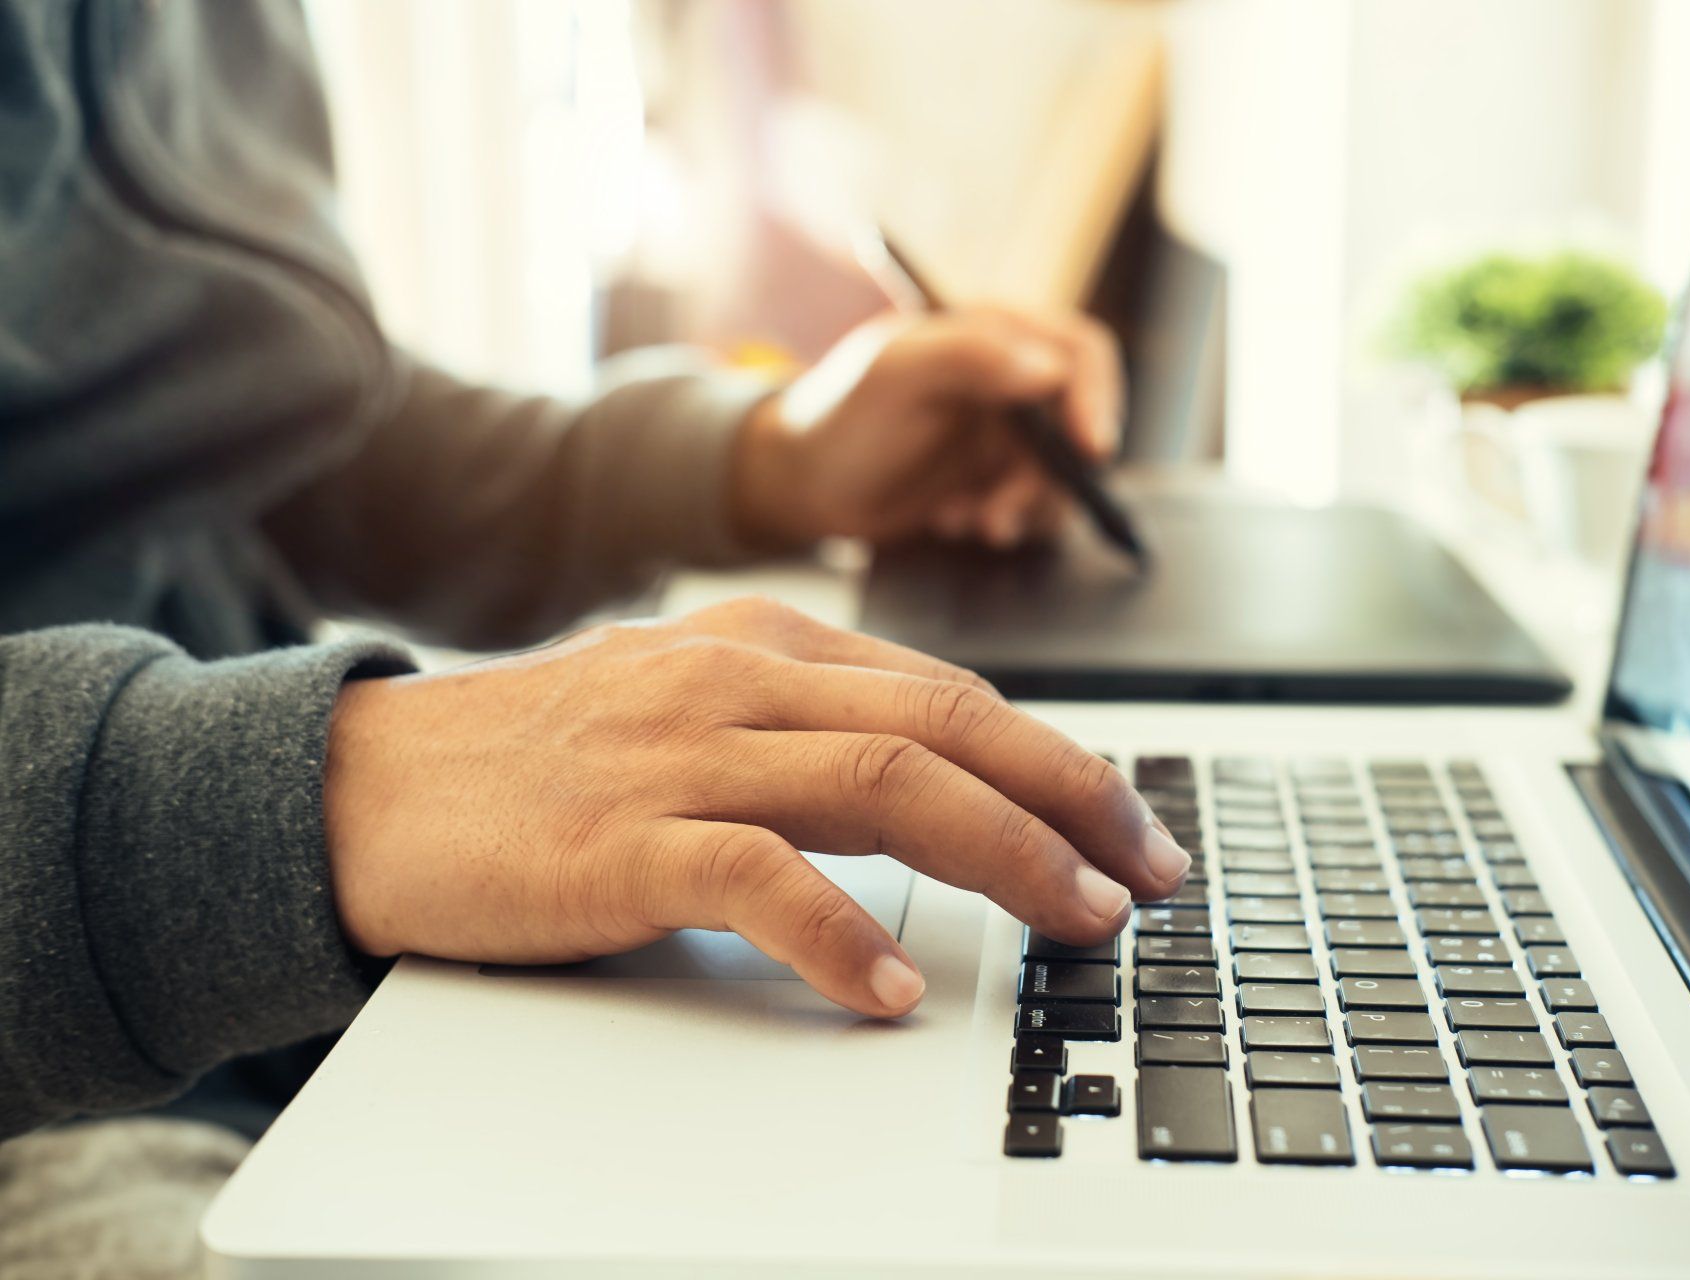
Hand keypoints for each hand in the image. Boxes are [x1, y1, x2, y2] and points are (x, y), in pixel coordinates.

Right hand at [324, 597, 1188, 1017]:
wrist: (364, 786)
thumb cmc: (536, 761)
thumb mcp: (687, 707)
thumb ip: (801, 726)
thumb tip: (936, 781)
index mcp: (762, 644)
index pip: (948, 692)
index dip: (1056, 760)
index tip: (1125, 824)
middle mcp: (736, 679)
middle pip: (948, 726)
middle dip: (1073, 800)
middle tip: (1149, 872)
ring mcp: (679, 753)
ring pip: (887, 785)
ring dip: (1006, 857)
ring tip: (1077, 920)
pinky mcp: (619, 840)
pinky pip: (761, 875)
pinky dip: (840, 936)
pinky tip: (892, 990)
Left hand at [728, 307, 1122, 548]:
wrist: (799, 482)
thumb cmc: (837, 414)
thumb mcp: (893, 374)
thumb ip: (968, 356)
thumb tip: (1051, 368)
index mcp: (995, 331)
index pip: (1079, 353)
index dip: (1095, 399)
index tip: (1090, 452)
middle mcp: (1012, 377)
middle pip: (1079, 424)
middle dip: (1049, 477)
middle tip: (999, 515)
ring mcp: (1008, 431)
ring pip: (1062, 474)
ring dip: (1022, 507)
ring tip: (964, 521)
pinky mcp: (998, 477)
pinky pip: (1036, 506)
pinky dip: (1005, 521)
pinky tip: (952, 521)